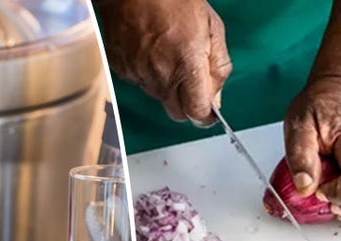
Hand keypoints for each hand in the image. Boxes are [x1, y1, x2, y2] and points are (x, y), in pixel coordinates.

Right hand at [96, 0, 231, 125]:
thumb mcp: (212, 26)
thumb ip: (218, 66)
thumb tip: (216, 96)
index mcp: (186, 64)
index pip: (196, 112)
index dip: (205, 115)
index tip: (209, 111)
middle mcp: (160, 75)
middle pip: (176, 112)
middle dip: (187, 103)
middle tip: (191, 78)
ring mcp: (138, 74)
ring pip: (158, 96)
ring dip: (167, 84)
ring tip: (168, 53)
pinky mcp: (122, 70)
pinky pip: (140, 83)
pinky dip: (148, 73)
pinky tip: (151, 50)